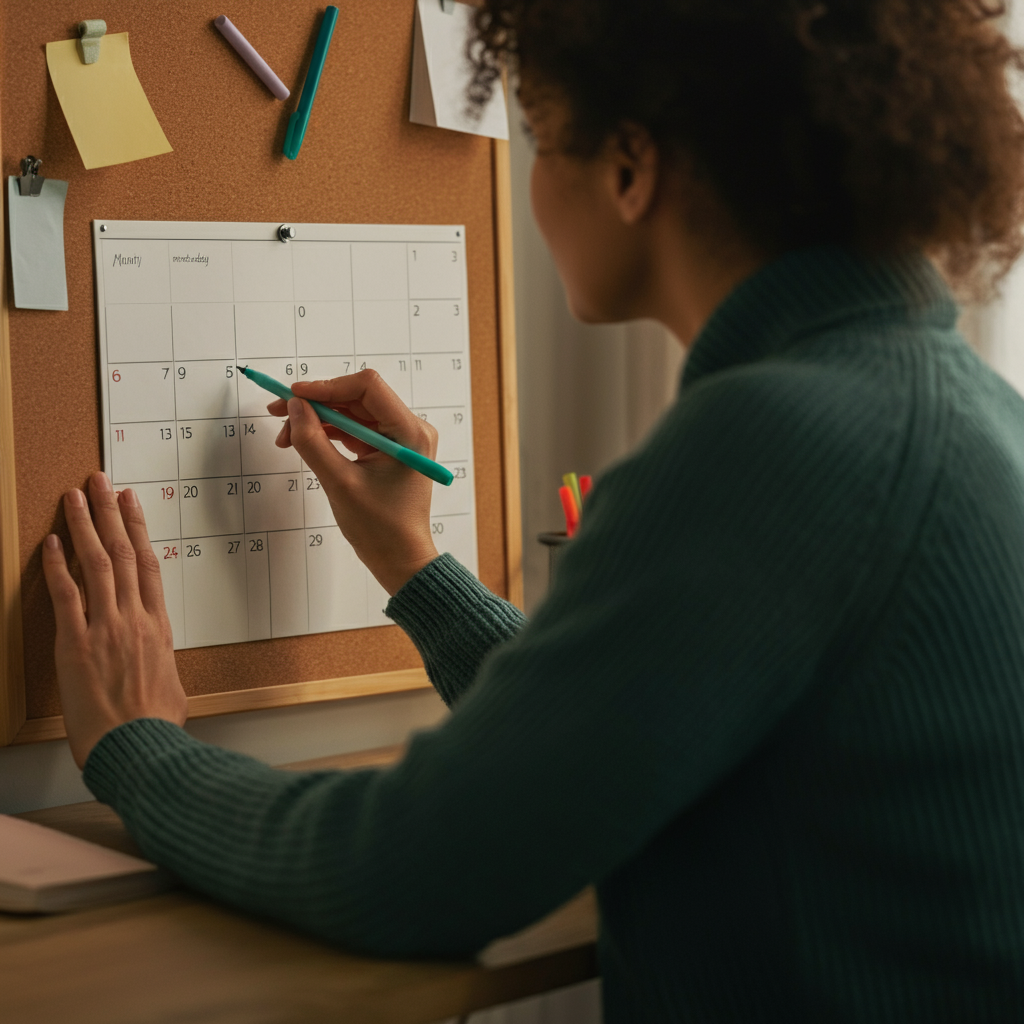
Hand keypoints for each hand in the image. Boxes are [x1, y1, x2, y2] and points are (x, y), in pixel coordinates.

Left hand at [42, 472, 186, 768]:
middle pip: (122, 554)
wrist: (140, 748)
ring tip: (75, 497)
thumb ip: (160, 665)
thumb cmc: (156, 726)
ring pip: (97, 564)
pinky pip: (66, 595)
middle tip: (101, 483)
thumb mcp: (169, 686)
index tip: (132, 504)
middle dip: (111, 514)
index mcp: (158, 627)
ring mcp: (106, 627)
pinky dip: (58, 566)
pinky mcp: (78, 644)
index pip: (148, 565)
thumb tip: (156, 664)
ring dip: (85, 526)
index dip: (138, 529)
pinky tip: (52, 542)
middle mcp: (135, 619)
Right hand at [268, 371, 438, 594]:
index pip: (368, 387)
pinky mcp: (386, 450)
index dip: (327, 386)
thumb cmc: (381, 529)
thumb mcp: (340, 483)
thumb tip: (293, 407)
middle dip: (316, 404)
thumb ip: (314, 442)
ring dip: (318, 420)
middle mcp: (409, 429)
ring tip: (285, 436)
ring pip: (351, 413)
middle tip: (278, 413)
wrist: (400, 560)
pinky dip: (328, 433)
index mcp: (409, 432)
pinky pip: (354, 430)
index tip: (293, 395)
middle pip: (357, 397)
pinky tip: (303, 441)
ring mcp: (398, 439)